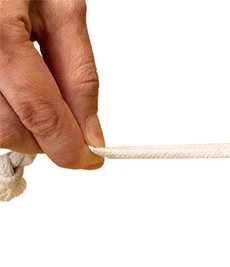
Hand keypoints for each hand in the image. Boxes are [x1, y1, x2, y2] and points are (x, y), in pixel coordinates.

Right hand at [0, 0, 102, 168]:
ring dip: (20, 128)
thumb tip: (91, 131)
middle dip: (45, 140)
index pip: (40, 113)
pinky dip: (2, 110)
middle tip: (68, 129)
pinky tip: (14, 90)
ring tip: (37, 98)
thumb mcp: (61, 6)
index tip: (91, 159)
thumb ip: (79, 73)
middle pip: (8, 128)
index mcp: (0, 33)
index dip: (70, 148)